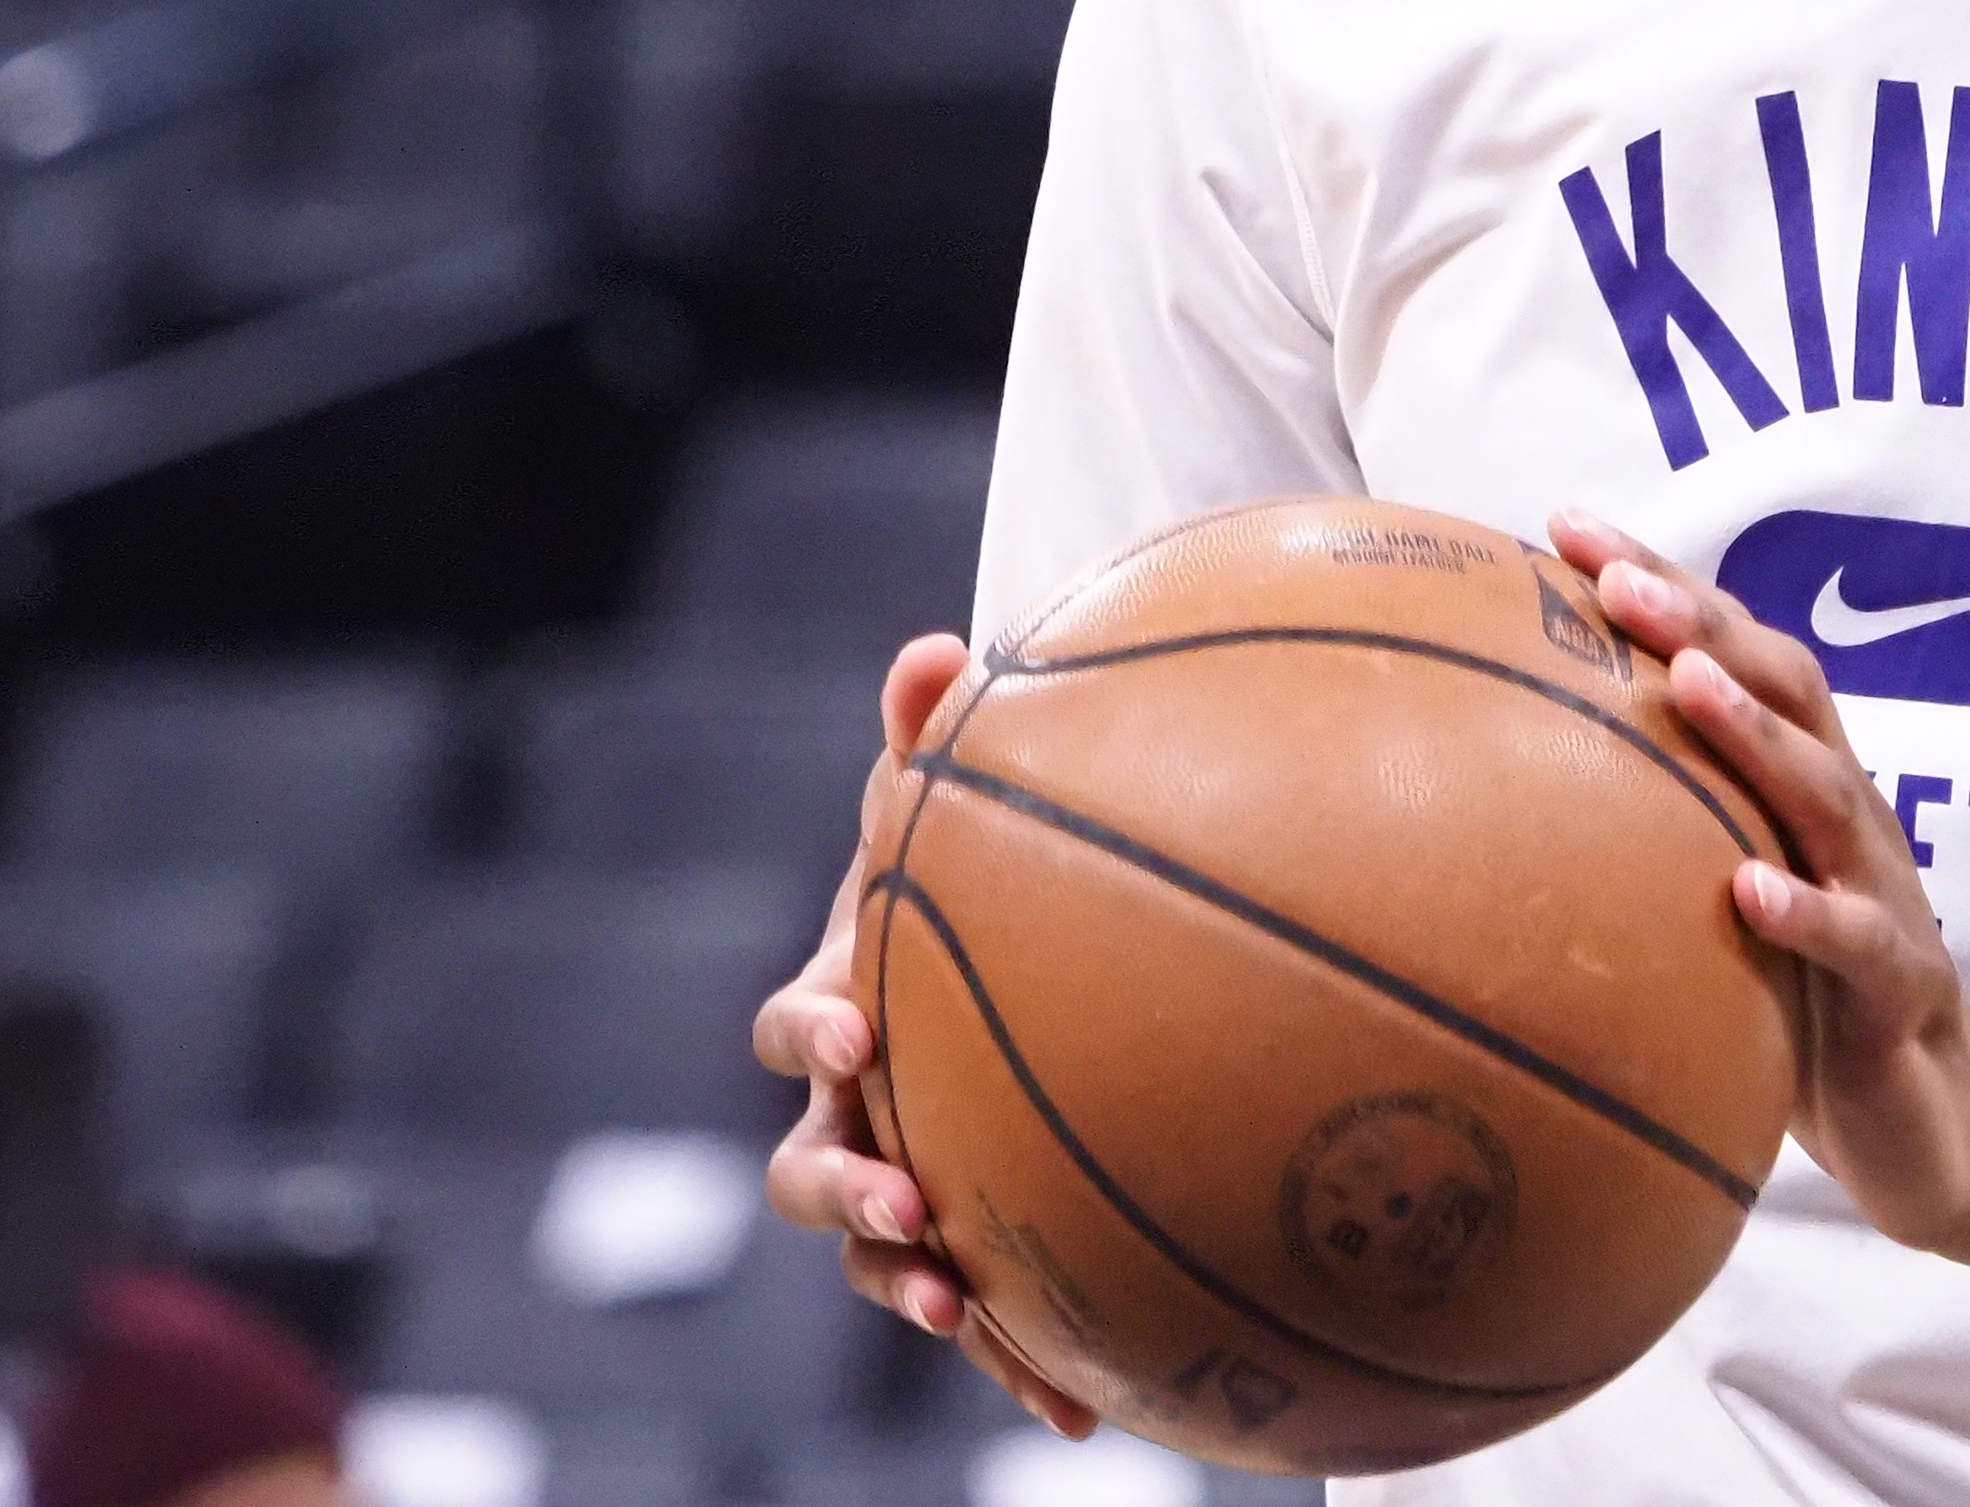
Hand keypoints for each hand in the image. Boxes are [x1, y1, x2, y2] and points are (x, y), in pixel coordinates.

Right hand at [752, 633, 1100, 1440]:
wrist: (1009, 937)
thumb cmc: (977, 860)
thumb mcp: (957, 802)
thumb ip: (936, 736)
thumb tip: (934, 650)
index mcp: (843, 1000)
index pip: (791, 1024)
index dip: (809, 1027)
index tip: (850, 1027)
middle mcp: (855, 1107)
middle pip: (809, 1170)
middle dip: (850, 1195)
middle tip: (910, 1203)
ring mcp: (903, 1180)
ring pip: (878, 1258)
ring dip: (915, 1290)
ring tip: (963, 1309)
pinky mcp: (972, 1241)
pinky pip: (987, 1309)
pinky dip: (1021, 1357)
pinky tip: (1088, 1408)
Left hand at [1541, 509, 1969, 1256]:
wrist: (1941, 1133)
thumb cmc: (1811, 1015)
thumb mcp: (1725, 921)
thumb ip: (1653, 857)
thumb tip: (1486, 821)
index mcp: (1801, 791)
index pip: (1735, 658)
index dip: (1664, 584)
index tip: (1566, 525)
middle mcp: (1848, 819)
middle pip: (1786, 688)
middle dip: (1700, 620)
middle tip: (1611, 572)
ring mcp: (1882, 896)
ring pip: (1828, 790)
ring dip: (1756, 731)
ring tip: (1685, 683)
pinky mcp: (1901, 989)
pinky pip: (1857, 942)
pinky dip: (1806, 911)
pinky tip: (1747, 891)